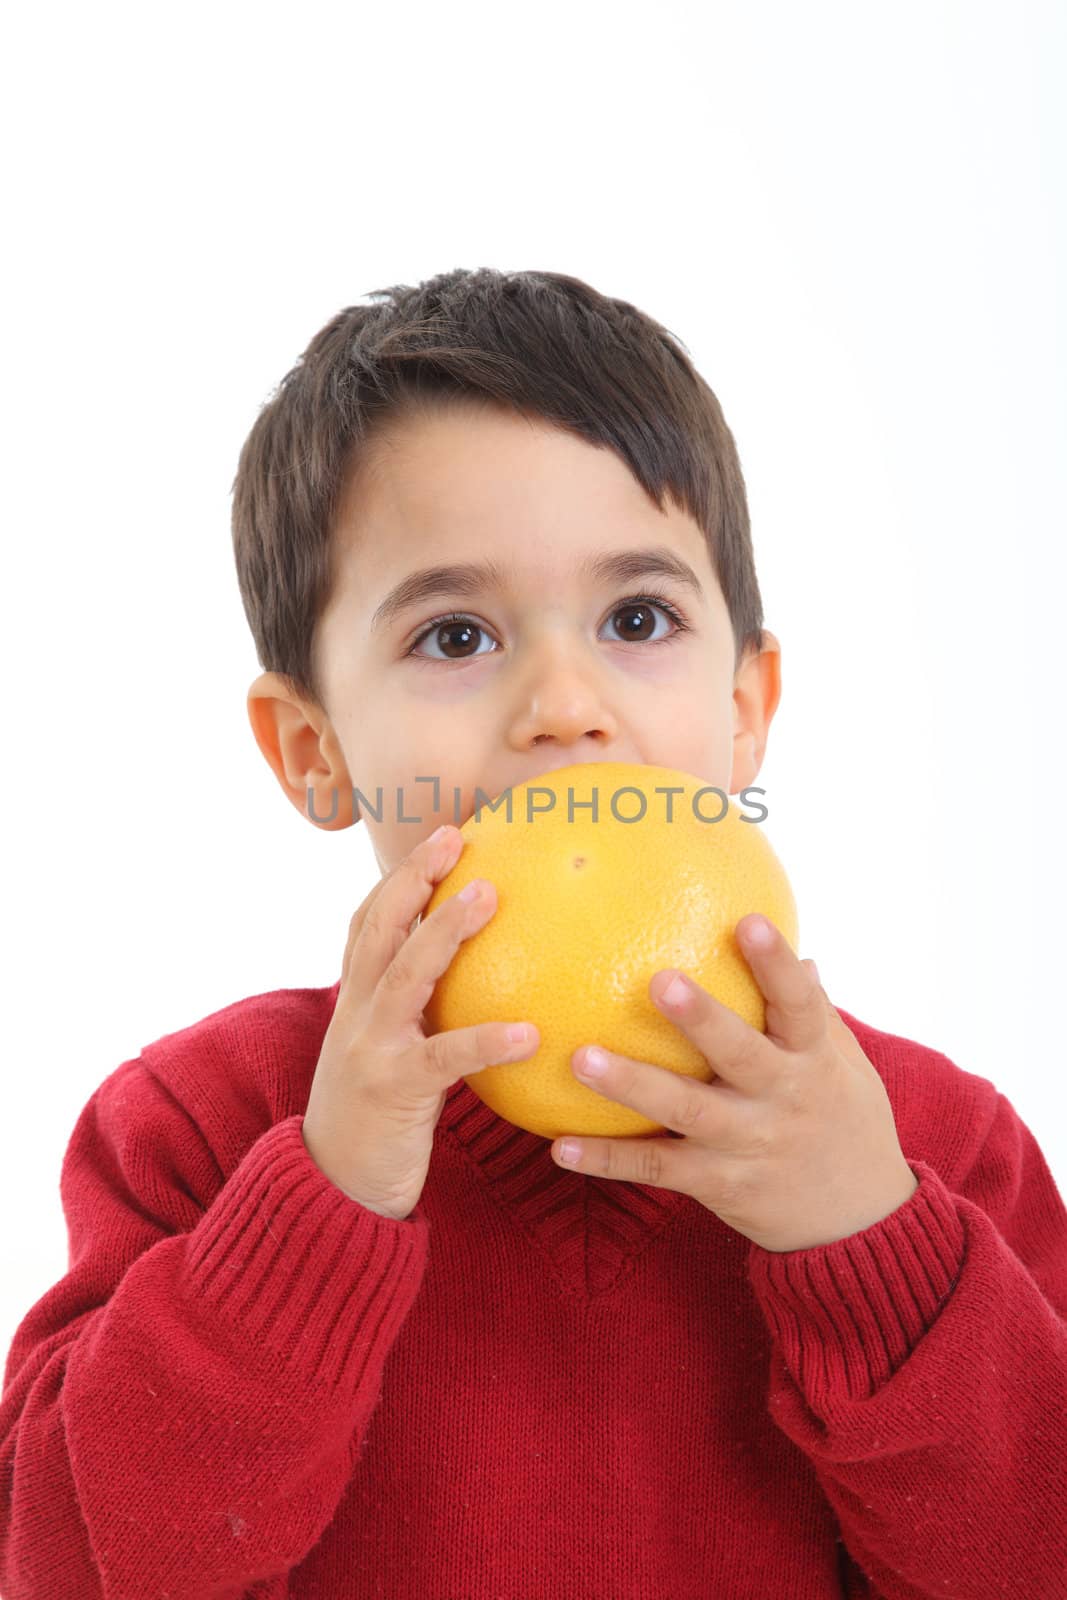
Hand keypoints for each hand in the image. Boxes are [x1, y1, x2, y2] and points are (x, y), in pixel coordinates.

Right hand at [302, 826, 539, 1219]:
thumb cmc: (375, 1123)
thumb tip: (486, 993)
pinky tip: (530, 1033)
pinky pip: (446, 1057)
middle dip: (412, 878)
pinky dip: (486, 1040)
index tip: (438, 838)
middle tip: (454, 836)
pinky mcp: (394, 1090)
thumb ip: (424, 1023)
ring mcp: (369, 1048)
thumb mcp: (389, 1059)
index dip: (397, 879)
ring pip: (405, 973)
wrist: (330, 1191)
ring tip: (490, 895)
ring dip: (444, 929)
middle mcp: (356, 1014)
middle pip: (379, 929)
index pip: (366, 925)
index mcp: (355, 1004)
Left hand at [550, 914, 917, 1252]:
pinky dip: (608, 1160)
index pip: (800, 1005)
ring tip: (582, 1058)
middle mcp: (783, 1099)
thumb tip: (801, 956)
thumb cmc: (847, 1121)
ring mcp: (749, 1144)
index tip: (749, 921)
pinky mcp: (719, 1184)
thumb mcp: (846, 1066)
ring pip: (686, 1112)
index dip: (777, 964)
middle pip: (740, 1054)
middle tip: (659, 980)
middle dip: (701, 1019)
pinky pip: (657, 1169)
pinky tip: (561, 1146)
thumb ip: (816, 1014)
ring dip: (633, 1085)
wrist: (860, 1222)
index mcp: (814, 1060)